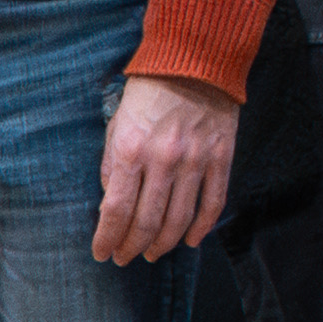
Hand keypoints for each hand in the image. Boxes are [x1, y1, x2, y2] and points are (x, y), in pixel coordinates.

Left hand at [92, 74, 237, 266]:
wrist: (195, 63)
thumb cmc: (149, 94)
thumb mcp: (117, 125)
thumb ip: (112, 166)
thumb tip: (110, 206)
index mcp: (131, 149)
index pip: (116, 209)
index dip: (107, 237)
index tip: (102, 253)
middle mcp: (163, 159)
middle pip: (147, 221)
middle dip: (132, 246)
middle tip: (125, 258)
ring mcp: (196, 160)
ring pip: (179, 219)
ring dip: (163, 244)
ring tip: (151, 254)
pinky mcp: (221, 158)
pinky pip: (213, 203)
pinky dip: (201, 228)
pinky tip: (189, 241)